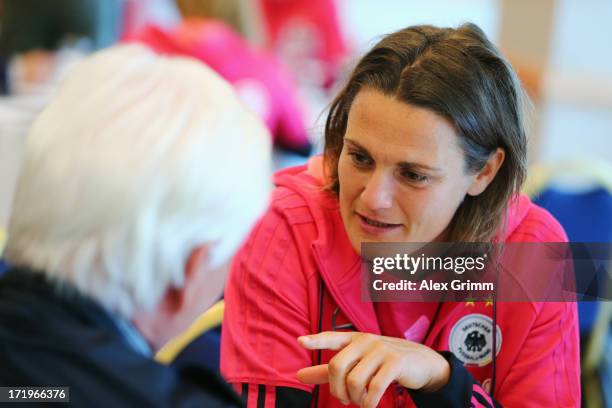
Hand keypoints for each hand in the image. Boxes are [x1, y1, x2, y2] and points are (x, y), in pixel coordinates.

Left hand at [296, 331, 449, 406]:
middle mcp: (365, 341)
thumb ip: (327, 370)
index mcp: (354, 339)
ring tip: (361, 401)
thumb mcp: (357, 362)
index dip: (316, 340)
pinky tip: (370, 405)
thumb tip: (299, 375)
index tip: (301, 342)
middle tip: (345, 400)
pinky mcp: (395, 362)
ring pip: (354, 381)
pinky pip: (374, 388)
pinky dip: (369, 403)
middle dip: (337, 389)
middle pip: (336, 366)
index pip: (331, 337)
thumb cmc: (383, 362)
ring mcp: (381, 350)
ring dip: (354, 399)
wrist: (421, 362)